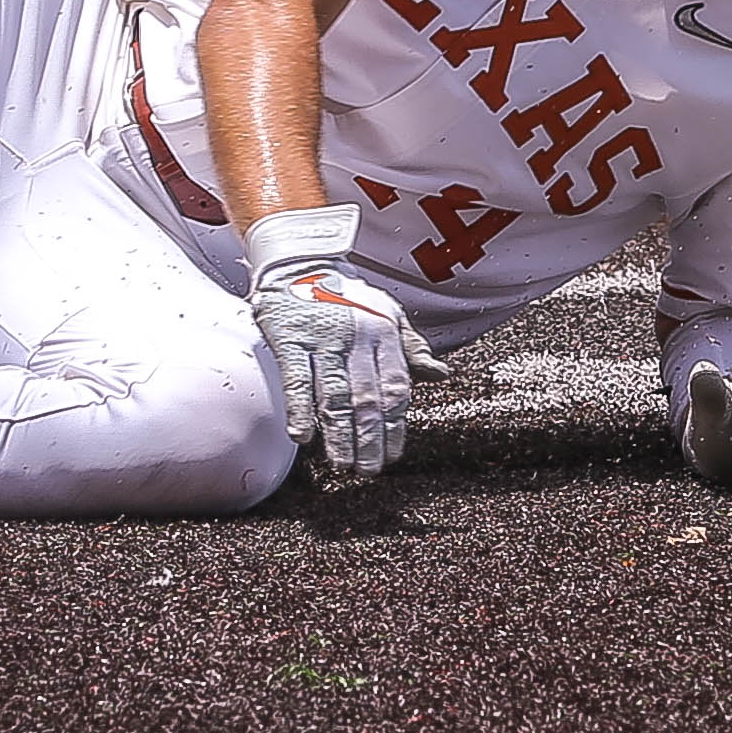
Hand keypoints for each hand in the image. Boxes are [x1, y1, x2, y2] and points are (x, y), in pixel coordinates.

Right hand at [247, 214, 418, 482]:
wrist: (301, 261)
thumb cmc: (347, 295)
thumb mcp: (388, 313)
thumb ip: (412, 348)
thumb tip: (442, 375)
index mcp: (384, 333)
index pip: (396, 386)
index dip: (396, 424)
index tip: (394, 454)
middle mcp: (357, 336)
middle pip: (367, 397)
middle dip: (370, 438)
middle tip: (370, 470)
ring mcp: (322, 338)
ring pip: (334, 394)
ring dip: (340, 434)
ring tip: (343, 464)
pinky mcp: (289, 338)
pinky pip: (296, 379)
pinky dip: (300, 409)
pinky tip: (303, 438)